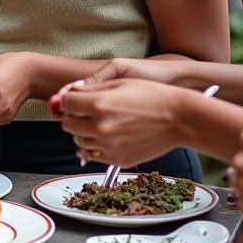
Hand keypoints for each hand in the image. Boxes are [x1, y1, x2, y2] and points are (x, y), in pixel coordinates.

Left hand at [56, 79, 187, 165]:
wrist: (177, 118)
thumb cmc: (151, 95)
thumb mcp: (119, 82)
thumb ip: (90, 89)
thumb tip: (66, 96)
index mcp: (99, 104)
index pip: (66, 104)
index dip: (67, 100)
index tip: (73, 99)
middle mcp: (100, 127)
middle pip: (68, 124)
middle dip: (72, 116)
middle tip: (84, 110)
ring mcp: (108, 146)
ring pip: (79, 140)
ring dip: (83, 131)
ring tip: (100, 122)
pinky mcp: (117, 159)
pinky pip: (92, 154)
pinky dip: (94, 145)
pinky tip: (106, 135)